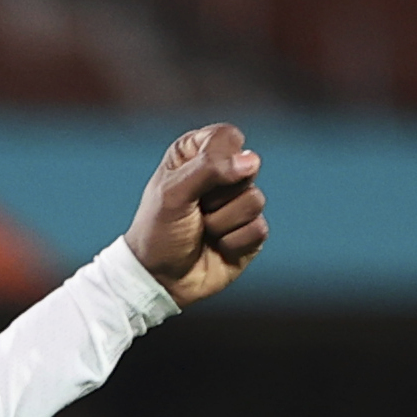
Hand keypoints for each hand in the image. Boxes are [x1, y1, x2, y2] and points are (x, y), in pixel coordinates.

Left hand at [127, 121, 266, 305]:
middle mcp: (220, 175)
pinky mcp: (250, 232)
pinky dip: (233, 242)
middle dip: (218, 195)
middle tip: (195, 209)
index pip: (228, 137)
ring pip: (255, 200)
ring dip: (222, 222)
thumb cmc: (158, 232)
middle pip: (248, 168)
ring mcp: (237, 204)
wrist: (159, 280)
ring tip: (203, 230)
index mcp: (196, 154)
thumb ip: (209, 168)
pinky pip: (258, 228)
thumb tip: (251, 161)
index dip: (220, 158)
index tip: (197, 179)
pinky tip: (216, 247)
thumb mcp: (173, 193)